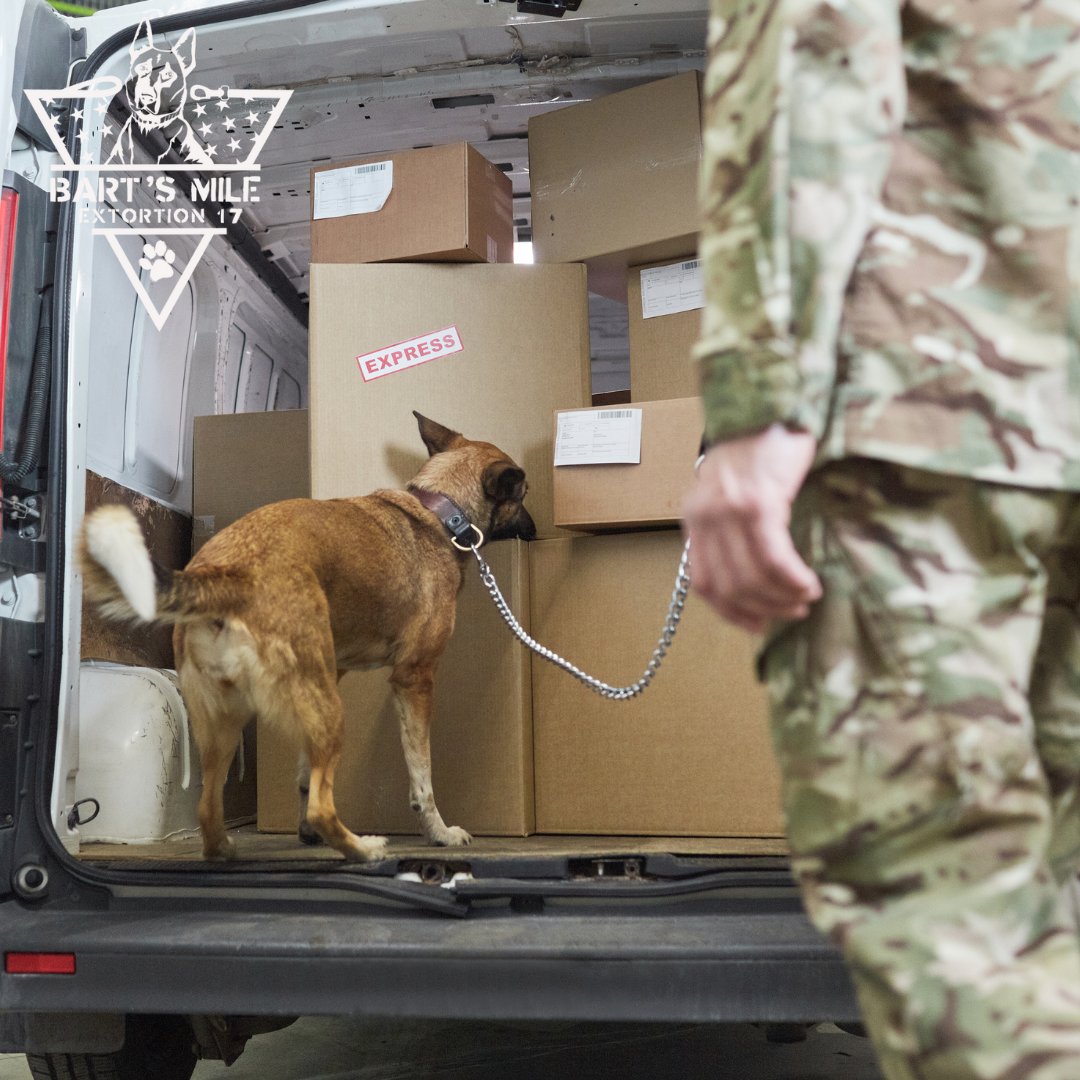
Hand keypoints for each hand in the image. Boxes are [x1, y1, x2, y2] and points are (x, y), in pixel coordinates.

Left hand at [681, 424, 821, 632]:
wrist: (772, 402)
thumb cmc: (760, 447)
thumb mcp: (732, 490)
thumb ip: (732, 528)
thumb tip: (755, 576)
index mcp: (694, 517)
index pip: (703, 581)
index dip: (730, 611)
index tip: (757, 624)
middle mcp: (705, 516)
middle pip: (729, 585)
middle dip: (764, 609)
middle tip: (793, 611)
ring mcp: (729, 510)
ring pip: (751, 577)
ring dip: (782, 597)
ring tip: (805, 597)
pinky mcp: (758, 503)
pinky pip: (773, 558)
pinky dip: (792, 579)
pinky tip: (808, 583)